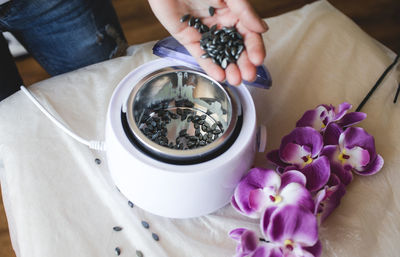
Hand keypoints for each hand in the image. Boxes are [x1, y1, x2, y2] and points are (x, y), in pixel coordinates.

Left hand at [148, 0, 267, 84]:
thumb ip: (244, 11)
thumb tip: (262, 28)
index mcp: (232, 12)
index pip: (248, 34)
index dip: (254, 47)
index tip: (258, 60)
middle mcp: (220, 24)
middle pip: (234, 48)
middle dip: (243, 63)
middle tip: (248, 75)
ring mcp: (204, 33)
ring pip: (219, 54)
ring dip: (228, 68)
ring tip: (236, 79)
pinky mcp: (188, 38)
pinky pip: (200, 54)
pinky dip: (209, 66)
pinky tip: (220, 76)